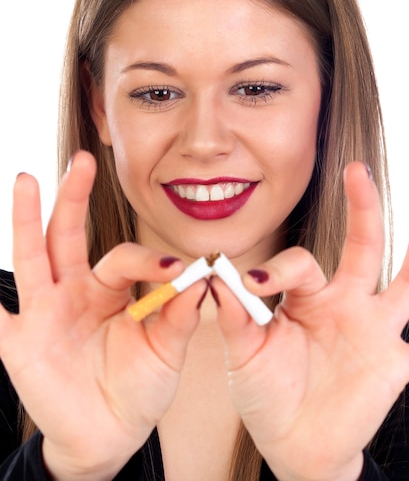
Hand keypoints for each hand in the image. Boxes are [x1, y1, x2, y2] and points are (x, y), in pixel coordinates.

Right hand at [0, 151, 205, 480]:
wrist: (112, 433)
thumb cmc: (139, 386)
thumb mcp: (166, 351)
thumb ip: (178, 316)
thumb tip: (200, 278)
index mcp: (109, 289)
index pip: (124, 259)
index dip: (148, 261)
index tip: (176, 270)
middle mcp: (74, 292)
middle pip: (70, 235)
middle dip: (75, 198)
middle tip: (84, 161)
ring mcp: (44, 313)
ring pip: (34, 257)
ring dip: (29, 220)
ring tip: (28, 180)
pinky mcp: (21, 343)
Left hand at [214, 162, 408, 480]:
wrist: (293, 444)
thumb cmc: (267, 393)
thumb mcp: (245, 354)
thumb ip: (236, 318)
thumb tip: (216, 278)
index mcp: (308, 298)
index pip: (300, 265)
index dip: (276, 270)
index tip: (252, 285)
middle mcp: (345, 305)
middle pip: (361, 249)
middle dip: (361, 210)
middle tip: (356, 171)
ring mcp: (373, 333)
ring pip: (403, 285)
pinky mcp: (393, 367)